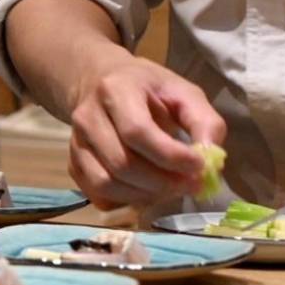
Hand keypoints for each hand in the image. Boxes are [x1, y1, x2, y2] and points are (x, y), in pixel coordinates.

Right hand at [67, 51, 226, 209]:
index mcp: (115, 90)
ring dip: (145, 195)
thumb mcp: (182, 92)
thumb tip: (212, 160)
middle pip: (121, 163)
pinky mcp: (73, 164)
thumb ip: (203, 121)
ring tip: (171, 188)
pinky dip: (125, 201)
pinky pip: (97, 195)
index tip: (199, 166)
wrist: (100, 82)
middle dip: (162, 182)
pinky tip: (147, 191)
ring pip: (106, 183)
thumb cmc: (147, 89)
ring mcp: (76, 143)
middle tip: (191, 184)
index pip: (137, 131)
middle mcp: (87, 117)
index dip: (170, 156)